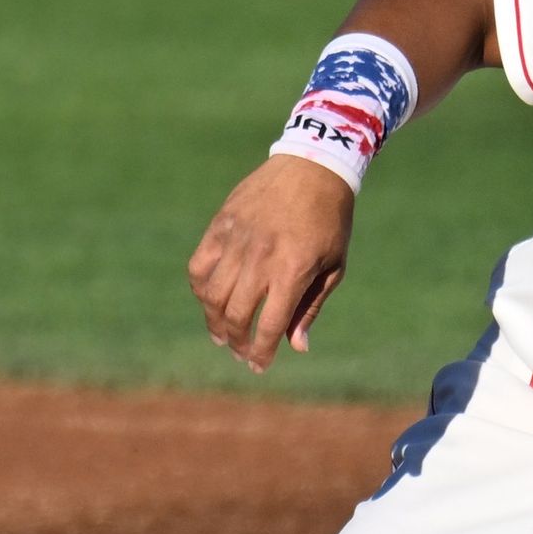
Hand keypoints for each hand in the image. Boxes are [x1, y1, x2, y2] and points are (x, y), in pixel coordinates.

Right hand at [186, 156, 356, 372]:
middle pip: (235, 314)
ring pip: (211, 294)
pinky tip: (210, 300)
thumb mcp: (334, 267)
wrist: (313, 167)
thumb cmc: (330, 221)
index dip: (262, 352)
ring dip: (214, 321)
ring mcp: (237, 240)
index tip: (259, 366)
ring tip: (221, 335)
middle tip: (240, 352)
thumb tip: (296, 346)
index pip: (270, 325)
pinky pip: (199, 266)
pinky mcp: (221, 225)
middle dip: (237, 342)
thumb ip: (311, 307)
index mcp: (293, 270)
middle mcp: (261, 258)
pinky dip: (201, 289)